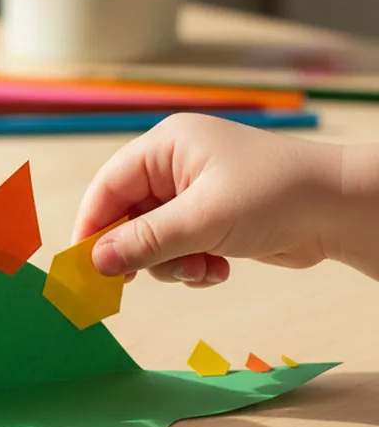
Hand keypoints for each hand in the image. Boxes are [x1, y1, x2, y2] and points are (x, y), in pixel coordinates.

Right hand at [74, 114, 343, 286]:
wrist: (344, 211)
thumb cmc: (278, 195)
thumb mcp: (202, 220)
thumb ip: (145, 241)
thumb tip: (96, 262)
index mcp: (168, 146)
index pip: (108, 185)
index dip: (92, 225)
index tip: (83, 264)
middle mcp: (177, 165)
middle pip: (128, 216)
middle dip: (141, 250)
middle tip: (137, 280)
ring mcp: (195, 193)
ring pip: (153, 239)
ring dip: (172, 263)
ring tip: (202, 269)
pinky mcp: (212, 219)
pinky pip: (179, 248)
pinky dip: (192, 265)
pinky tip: (219, 269)